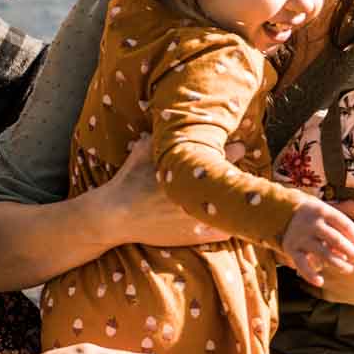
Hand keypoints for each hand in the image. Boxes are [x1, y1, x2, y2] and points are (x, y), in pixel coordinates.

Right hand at [96, 139, 236, 249]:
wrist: (116, 215)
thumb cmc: (129, 180)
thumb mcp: (143, 149)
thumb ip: (162, 135)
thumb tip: (172, 118)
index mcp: (193, 166)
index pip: (232, 152)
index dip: (236, 151)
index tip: (236, 151)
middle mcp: (199, 190)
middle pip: (237, 179)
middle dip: (237, 176)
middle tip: (234, 174)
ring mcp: (199, 214)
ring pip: (233, 206)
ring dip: (234, 201)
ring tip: (232, 197)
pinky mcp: (195, 235)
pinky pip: (225, 230)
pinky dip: (229, 224)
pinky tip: (228, 218)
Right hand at [281, 196, 353, 287]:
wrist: (280, 212)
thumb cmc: (313, 215)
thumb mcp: (325, 211)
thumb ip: (338, 225)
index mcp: (322, 210)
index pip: (344, 223)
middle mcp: (311, 223)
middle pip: (336, 239)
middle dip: (350, 251)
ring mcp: (301, 236)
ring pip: (322, 253)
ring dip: (338, 263)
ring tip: (349, 269)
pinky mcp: (291, 248)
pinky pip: (302, 264)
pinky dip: (310, 274)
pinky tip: (320, 282)